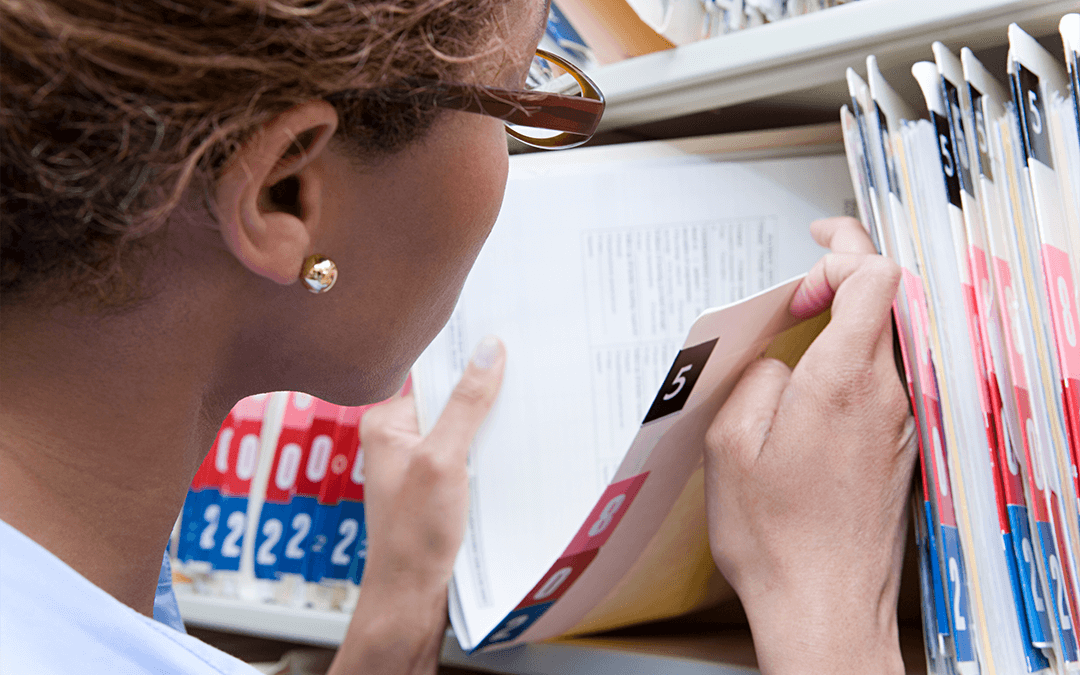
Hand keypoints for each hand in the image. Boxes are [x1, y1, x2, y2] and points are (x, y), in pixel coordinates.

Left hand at [330, 336, 505, 674]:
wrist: (411, 595)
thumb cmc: (414, 534)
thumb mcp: (443, 459)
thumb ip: (466, 404)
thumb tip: (489, 349)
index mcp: (386, 422)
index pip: (434, 375)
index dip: (470, 359)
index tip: (507, 336)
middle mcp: (398, 438)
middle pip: (451, 399)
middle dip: (487, 390)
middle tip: (529, 368)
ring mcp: (418, 462)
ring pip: (463, 426)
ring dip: (492, 422)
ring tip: (530, 405)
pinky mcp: (437, 485)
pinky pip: (468, 452)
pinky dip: (490, 448)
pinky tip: (515, 446)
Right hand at [703, 217, 914, 674]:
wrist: (825, 605)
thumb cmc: (777, 540)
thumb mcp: (730, 446)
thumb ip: (754, 379)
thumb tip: (776, 358)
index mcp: (842, 385)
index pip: (875, 279)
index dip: (840, 256)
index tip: (803, 274)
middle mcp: (884, 397)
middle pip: (888, 300)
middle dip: (847, 270)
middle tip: (811, 265)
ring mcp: (899, 423)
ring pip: (888, 338)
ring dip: (849, 316)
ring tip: (802, 324)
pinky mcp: (900, 447)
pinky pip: (883, 378)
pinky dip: (853, 357)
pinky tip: (815, 381)